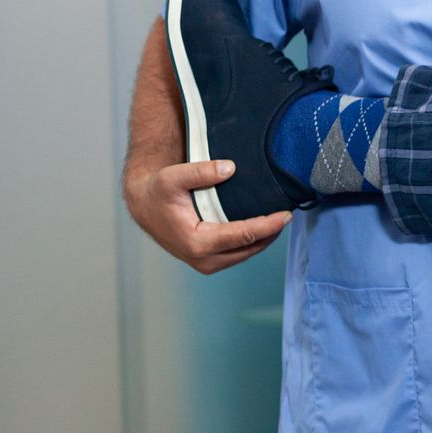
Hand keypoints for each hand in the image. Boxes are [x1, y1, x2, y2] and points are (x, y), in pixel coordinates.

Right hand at [124, 158, 290, 273]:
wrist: (144, 206)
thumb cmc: (158, 191)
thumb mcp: (173, 177)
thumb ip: (201, 171)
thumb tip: (230, 168)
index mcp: (196, 242)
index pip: (244, 235)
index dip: (268, 225)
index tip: (286, 215)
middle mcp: (202, 259)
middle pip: (249, 248)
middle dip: (271, 233)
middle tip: (288, 215)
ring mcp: (205, 264)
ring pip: (245, 254)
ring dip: (263, 239)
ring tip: (279, 221)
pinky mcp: (208, 262)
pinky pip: (238, 254)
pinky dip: (252, 242)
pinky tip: (262, 228)